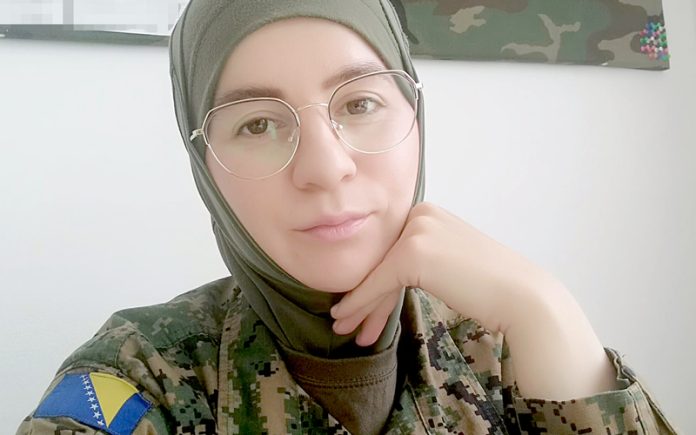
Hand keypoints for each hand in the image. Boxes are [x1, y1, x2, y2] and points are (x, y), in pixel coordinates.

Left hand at [330, 202, 560, 345]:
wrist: (520, 295)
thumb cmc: (489, 285)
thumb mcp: (448, 260)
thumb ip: (421, 258)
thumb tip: (387, 276)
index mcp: (427, 212)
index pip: (392, 251)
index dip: (374, 284)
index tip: (361, 310)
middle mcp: (419, 214)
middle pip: (382, 262)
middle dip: (364, 297)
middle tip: (346, 323)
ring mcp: (415, 231)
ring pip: (377, 273)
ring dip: (358, 305)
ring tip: (343, 328)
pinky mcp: (412, 252)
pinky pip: (378, 282)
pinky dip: (360, 302)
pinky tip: (345, 317)